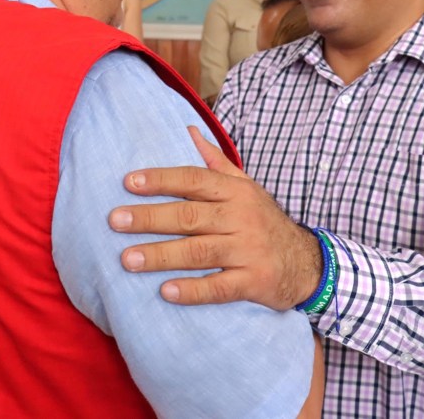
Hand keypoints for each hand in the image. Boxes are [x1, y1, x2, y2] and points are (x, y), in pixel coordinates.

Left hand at [108, 127, 321, 309]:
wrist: (307, 263)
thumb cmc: (264, 222)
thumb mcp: (246, 187)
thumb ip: (215, 162)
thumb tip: (189, 131)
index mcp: (234, 192)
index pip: (193, 180)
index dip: (161, 180)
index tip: (128, 182)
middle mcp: (240, 218)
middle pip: (189, 216)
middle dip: (150, 218)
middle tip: (115, 221)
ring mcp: (247, 251)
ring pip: (198, 252)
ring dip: (161, 255)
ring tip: (127, 259)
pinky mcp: (253, 282)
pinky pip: (220, 287)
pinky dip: (193, 290)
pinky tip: (166, 292)